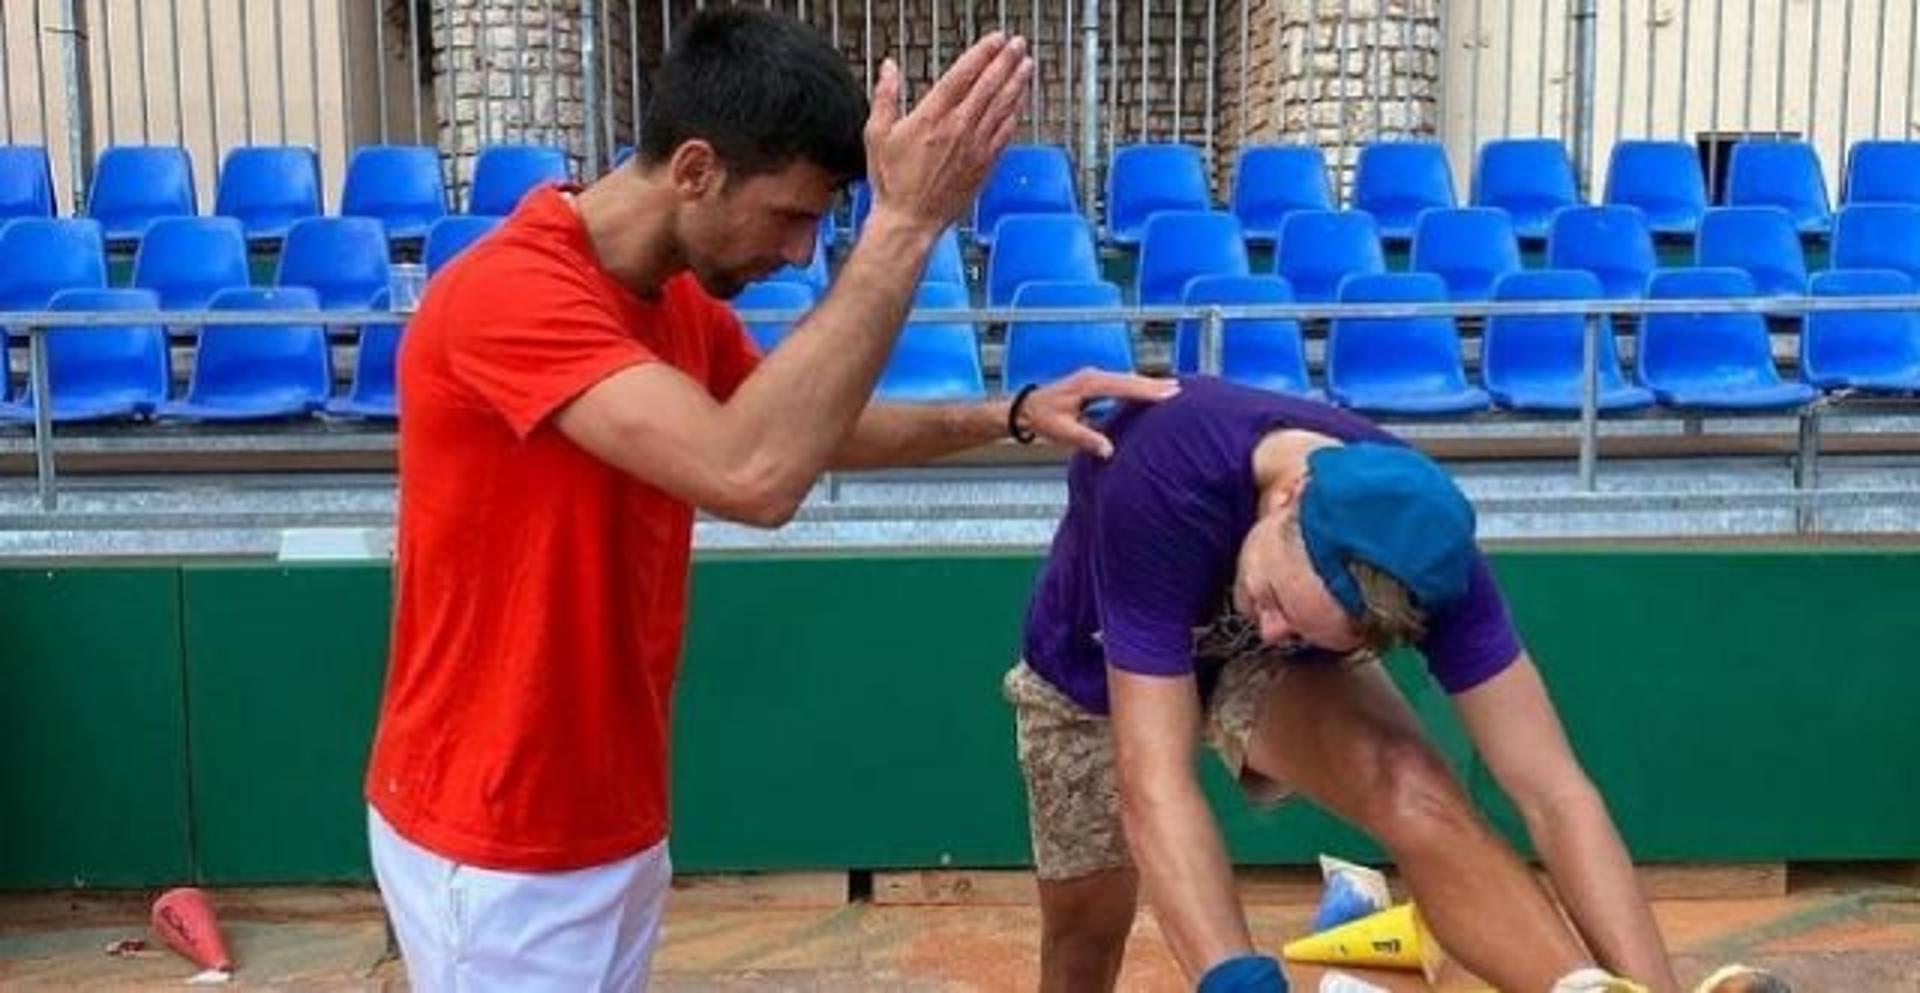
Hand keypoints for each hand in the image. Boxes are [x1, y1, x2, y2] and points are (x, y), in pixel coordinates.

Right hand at [863, 32, 1034, 231]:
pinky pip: (1005, 133)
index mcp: (931, 117)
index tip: (994, 40)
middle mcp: (958, 129)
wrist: (910, 220)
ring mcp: (975, 147)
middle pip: (988, 86)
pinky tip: (1020, 102)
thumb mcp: (876, 135)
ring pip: (1002, 107)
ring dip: (1016, 83)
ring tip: (1026, 65)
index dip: (982, 54)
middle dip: (1005, 61)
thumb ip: (885, 97)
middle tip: (1017, 45)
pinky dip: (1015, 114)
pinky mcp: (985, 165)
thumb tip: (889, 68)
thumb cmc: (892, 183)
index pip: (962, 76)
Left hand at [1016, 370, 1178, 458]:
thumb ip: (1086, 439)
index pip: (1124, 386)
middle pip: (1130, 379)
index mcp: (1088, 384)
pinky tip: (1149, 390)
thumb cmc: (1042, 418)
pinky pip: (1121, 382)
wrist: (1025, 408)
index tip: (1168, 392)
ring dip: (1147, 383)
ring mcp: (1094, 377)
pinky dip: (1136, 386)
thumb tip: (1109, 450)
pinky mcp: (1094, 382)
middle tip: (1179, 388)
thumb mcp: (1062, 432)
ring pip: (1127, 379)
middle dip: (1154, 384)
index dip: (1146, 390)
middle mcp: (1093, 376)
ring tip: (1172, 387)